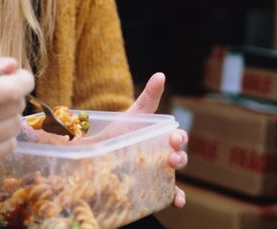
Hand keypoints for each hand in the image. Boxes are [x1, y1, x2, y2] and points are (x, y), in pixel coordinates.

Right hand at [0, 54, 32, 176]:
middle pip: (14, 107)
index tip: (22, 79)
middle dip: (15, 97)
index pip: (8, 90)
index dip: (24, 82)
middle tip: (1, 95)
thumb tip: (13, 66)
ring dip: (10, 117)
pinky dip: (5, 137)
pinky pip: (9, 147)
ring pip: (14, 127)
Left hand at [128, 72, 188, 207]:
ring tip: (168, 171)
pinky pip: (168, 195)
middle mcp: (162, 156)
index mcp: (160, 138)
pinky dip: (177, 198)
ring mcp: (158, 173)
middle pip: (178, 156)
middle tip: (170, 157)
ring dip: (176, 175)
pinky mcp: (153, 188)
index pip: (176, 137)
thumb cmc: (119, 132)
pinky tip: (179, 201)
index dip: (178, 138)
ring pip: (174, 175)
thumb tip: (161, 74)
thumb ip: (147, 97)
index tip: (173, 139)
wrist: (97, 154)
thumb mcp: (133, 115)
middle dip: (179, 156)